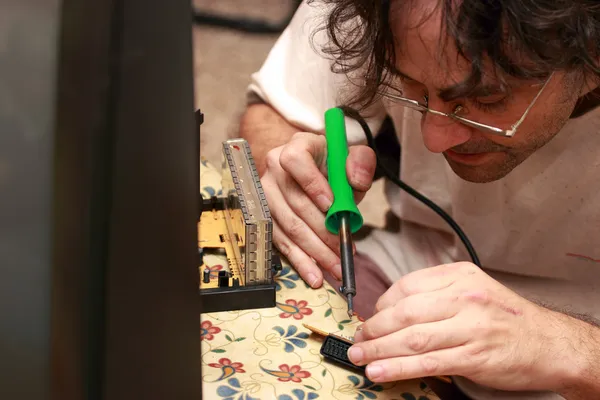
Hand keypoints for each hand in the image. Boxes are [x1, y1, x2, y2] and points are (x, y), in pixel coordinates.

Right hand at [261, 132, 375, 286]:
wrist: (314, 170)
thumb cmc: (333, 165)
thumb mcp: (352, 157)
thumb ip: (360, 163)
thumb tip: (355, 180)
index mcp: (296, 147)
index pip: (295, 161)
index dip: (312, 184)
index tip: (331, 205)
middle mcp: (274, 169)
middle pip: (294, 202)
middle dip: (322, 230)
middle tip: (344, 248)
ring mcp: (266, 194)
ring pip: (288, 227)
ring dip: (314, 251)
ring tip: (335, 267)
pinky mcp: (266, 217)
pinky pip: (280, 242)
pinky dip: (300, 260)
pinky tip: (315, 274)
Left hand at [348, 262, 586, 392]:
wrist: (550, 343)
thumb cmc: (507, 317)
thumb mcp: (474, 289)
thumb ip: (438, 293)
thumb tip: (394, 309)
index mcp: (459, 275)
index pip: (407, 285)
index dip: (382, 304)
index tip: (371, 317)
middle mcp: (464, 297)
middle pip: (405, 312)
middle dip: (374, 327)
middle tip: (359, 338)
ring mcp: (470, 327)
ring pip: (412, 338)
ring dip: (379, 349)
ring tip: (360, 356)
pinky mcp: (474, 356)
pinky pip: (428, 362)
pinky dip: (399, 368)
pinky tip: (380, 372)